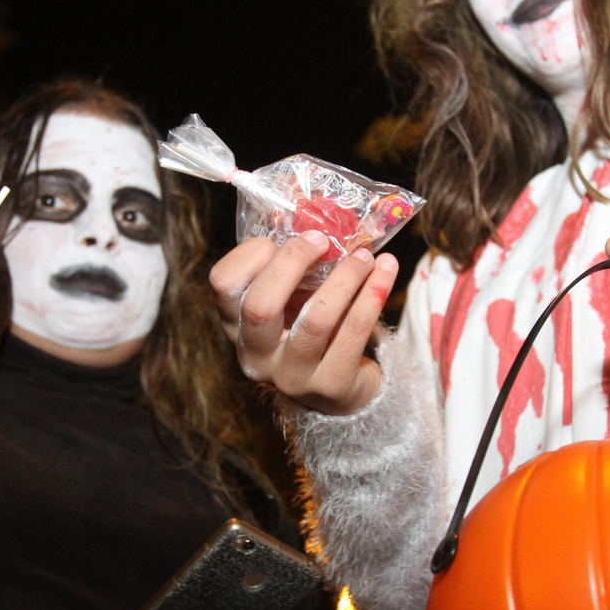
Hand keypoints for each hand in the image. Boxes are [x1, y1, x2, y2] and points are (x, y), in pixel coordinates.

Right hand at [209, 232, 398, 414]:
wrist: (340, 391)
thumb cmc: (309, 329)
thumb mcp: (290, 300)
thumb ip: (291, 266)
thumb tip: (314, 217)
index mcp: (236, 326)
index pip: (223, 284)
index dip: (251, 254)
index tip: (284, 238)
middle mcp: (256, 355)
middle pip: (260, 305)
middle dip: (293, 262)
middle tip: (323, 240)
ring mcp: (292, 376)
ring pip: (316, 320)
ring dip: (345, 278)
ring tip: (365, 256)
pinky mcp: (331, 386)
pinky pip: (355, 332)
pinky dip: (373, 294)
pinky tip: (387, 270)